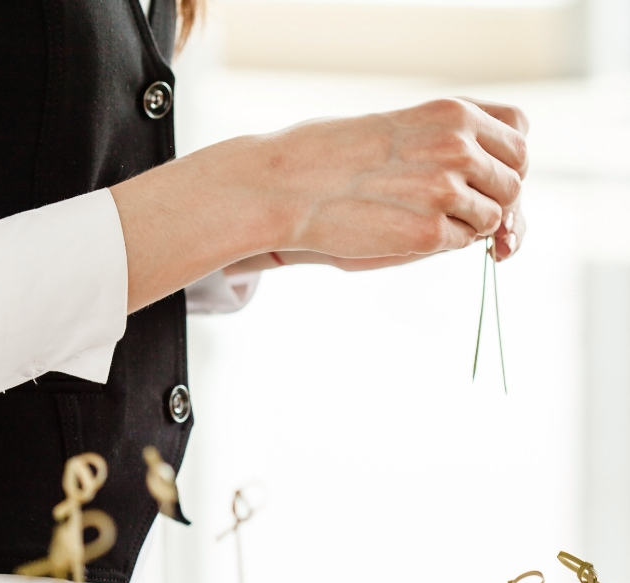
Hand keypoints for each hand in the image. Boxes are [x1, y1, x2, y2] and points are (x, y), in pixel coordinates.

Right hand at [111, 97, 527, 311]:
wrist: (290, 186)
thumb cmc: (336, 160)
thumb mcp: (401, 132)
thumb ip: (449, 146)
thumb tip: (493, 190)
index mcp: (453, 112)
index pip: (519, 136)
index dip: (510, 164)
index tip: (491, 182)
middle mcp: (458, 146)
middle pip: (515, 180)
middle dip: (498, 201)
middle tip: (466, 216)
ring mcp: (447, 190)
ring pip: (494, 217)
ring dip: (471, 226)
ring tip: (425, 221)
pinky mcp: (430, 232)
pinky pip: (464, 243)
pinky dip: (447, 243)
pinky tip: (410, 233)